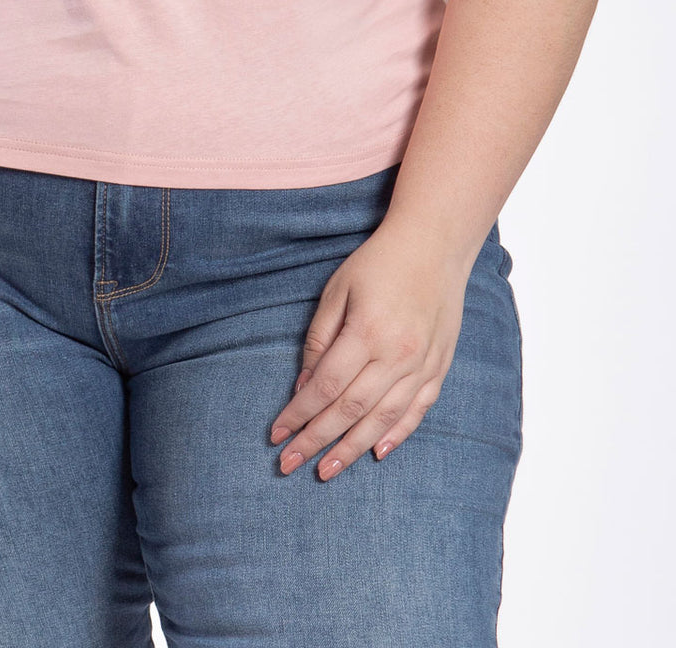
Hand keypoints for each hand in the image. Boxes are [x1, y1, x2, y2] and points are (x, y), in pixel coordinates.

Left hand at [268, 220, 471, 478]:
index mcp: (367, 332)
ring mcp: (422, 364)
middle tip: (288, 464)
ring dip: (352, 448)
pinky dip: (397, 434)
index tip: (277, 434)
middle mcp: (397, 354)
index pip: (325, 386)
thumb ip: (319, 338)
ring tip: (327, 470)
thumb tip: (304, 386)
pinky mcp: (439, 366)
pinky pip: (417, 410)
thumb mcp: (338, 290)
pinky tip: (377, 452)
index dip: (298, 414)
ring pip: (383, 419)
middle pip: (350, 410)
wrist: (435, 244)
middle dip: (316, 440)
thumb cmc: (379, 263)